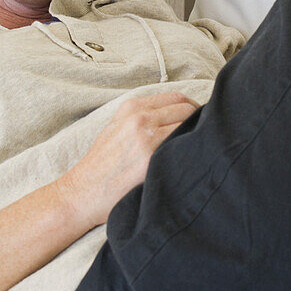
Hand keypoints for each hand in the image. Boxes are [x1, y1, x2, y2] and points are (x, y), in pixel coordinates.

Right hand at [58, 91, 199, 227]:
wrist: (82, 193)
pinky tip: (195, 161)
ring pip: (188, 126)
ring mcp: (147, 137)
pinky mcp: (151, 160)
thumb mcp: (116, 128)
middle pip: (187, 108)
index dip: (194, 108)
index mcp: (132, 107)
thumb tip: (177, 115)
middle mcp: (140, 117)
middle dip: (201, 120)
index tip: (202, 121)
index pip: (177, 98)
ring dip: (199, 136)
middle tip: (208, 136)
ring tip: (204, 149)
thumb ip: (143, 117)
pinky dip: (193, 151)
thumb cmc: (101, 165)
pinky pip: (183, 147)